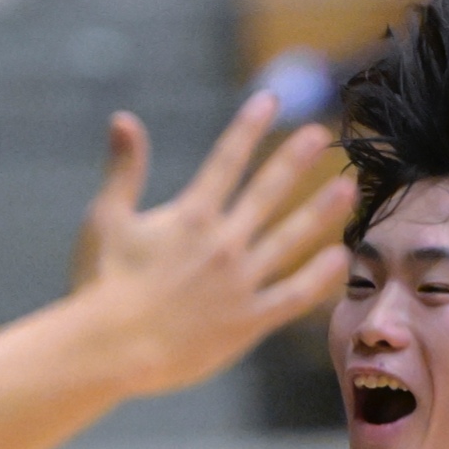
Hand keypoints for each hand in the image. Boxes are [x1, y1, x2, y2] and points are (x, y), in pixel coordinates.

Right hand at [74, 94, 353, 396]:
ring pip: (290, 239)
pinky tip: (339, 257)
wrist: (112, 348)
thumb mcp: (106, 218)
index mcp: (191, 216)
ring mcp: (240, 282)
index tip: (270, 100)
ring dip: (320, 211)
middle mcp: (223, 242)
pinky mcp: (248, 321)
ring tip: (347, 188)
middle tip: (321, 133)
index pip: (226, 159)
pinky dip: (318, 278)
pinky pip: (293, 296)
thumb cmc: (101, 284)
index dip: (248, 127)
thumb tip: (123, 119)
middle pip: (268, 191)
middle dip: (295, 158)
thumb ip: (123, 169)